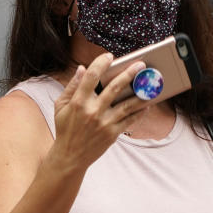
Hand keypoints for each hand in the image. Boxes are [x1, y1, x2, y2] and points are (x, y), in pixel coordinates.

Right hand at [46, 53, 148, 172]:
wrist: (70, 156)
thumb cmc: (65, 128)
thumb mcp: (61, 106)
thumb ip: (72, 86)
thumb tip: (82, 68)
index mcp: (78, 102)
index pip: (92, 77)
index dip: (101, 63)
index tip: (109, 56)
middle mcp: (93, 111)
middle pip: (115, 88)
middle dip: (129, 74)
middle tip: (140, 64)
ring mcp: (104, 123)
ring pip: (127, 105)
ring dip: (141, 93)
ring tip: (151, 83)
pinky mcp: (113, 134)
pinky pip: (130, 120)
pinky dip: (141, 111)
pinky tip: (148, 104)